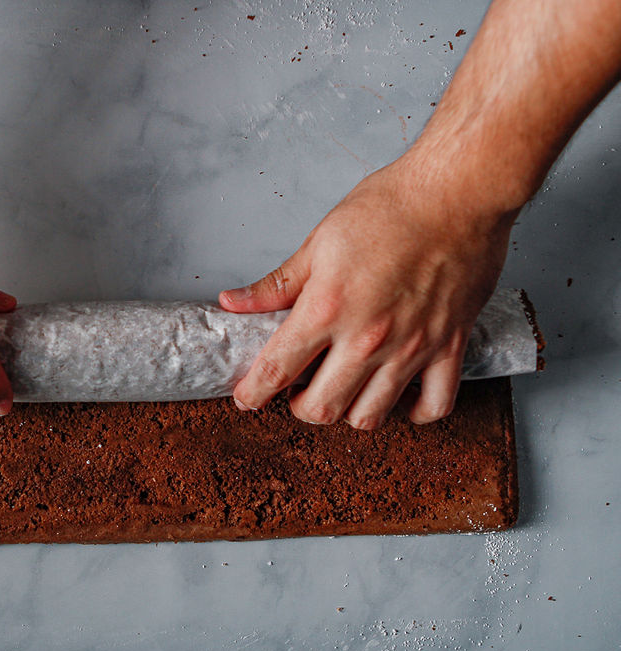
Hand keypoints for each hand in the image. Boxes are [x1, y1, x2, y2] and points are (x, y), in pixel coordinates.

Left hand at [219, 158, 514, 428]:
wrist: (458, 191)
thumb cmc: (392, 207)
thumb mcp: (320, 241)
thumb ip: (277, 283)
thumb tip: (234, 302)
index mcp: (327, 308)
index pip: (276, 370)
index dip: (253, 393)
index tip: (246, 398)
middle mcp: (367, 337)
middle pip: (321, 408)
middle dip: (299, 407)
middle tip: (298, 390)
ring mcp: (412, 347)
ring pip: (370, 416)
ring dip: (347, 412)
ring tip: (342, 389)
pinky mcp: (450, 347)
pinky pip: (435, 405)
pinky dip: (414, 413)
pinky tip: (398, 398)